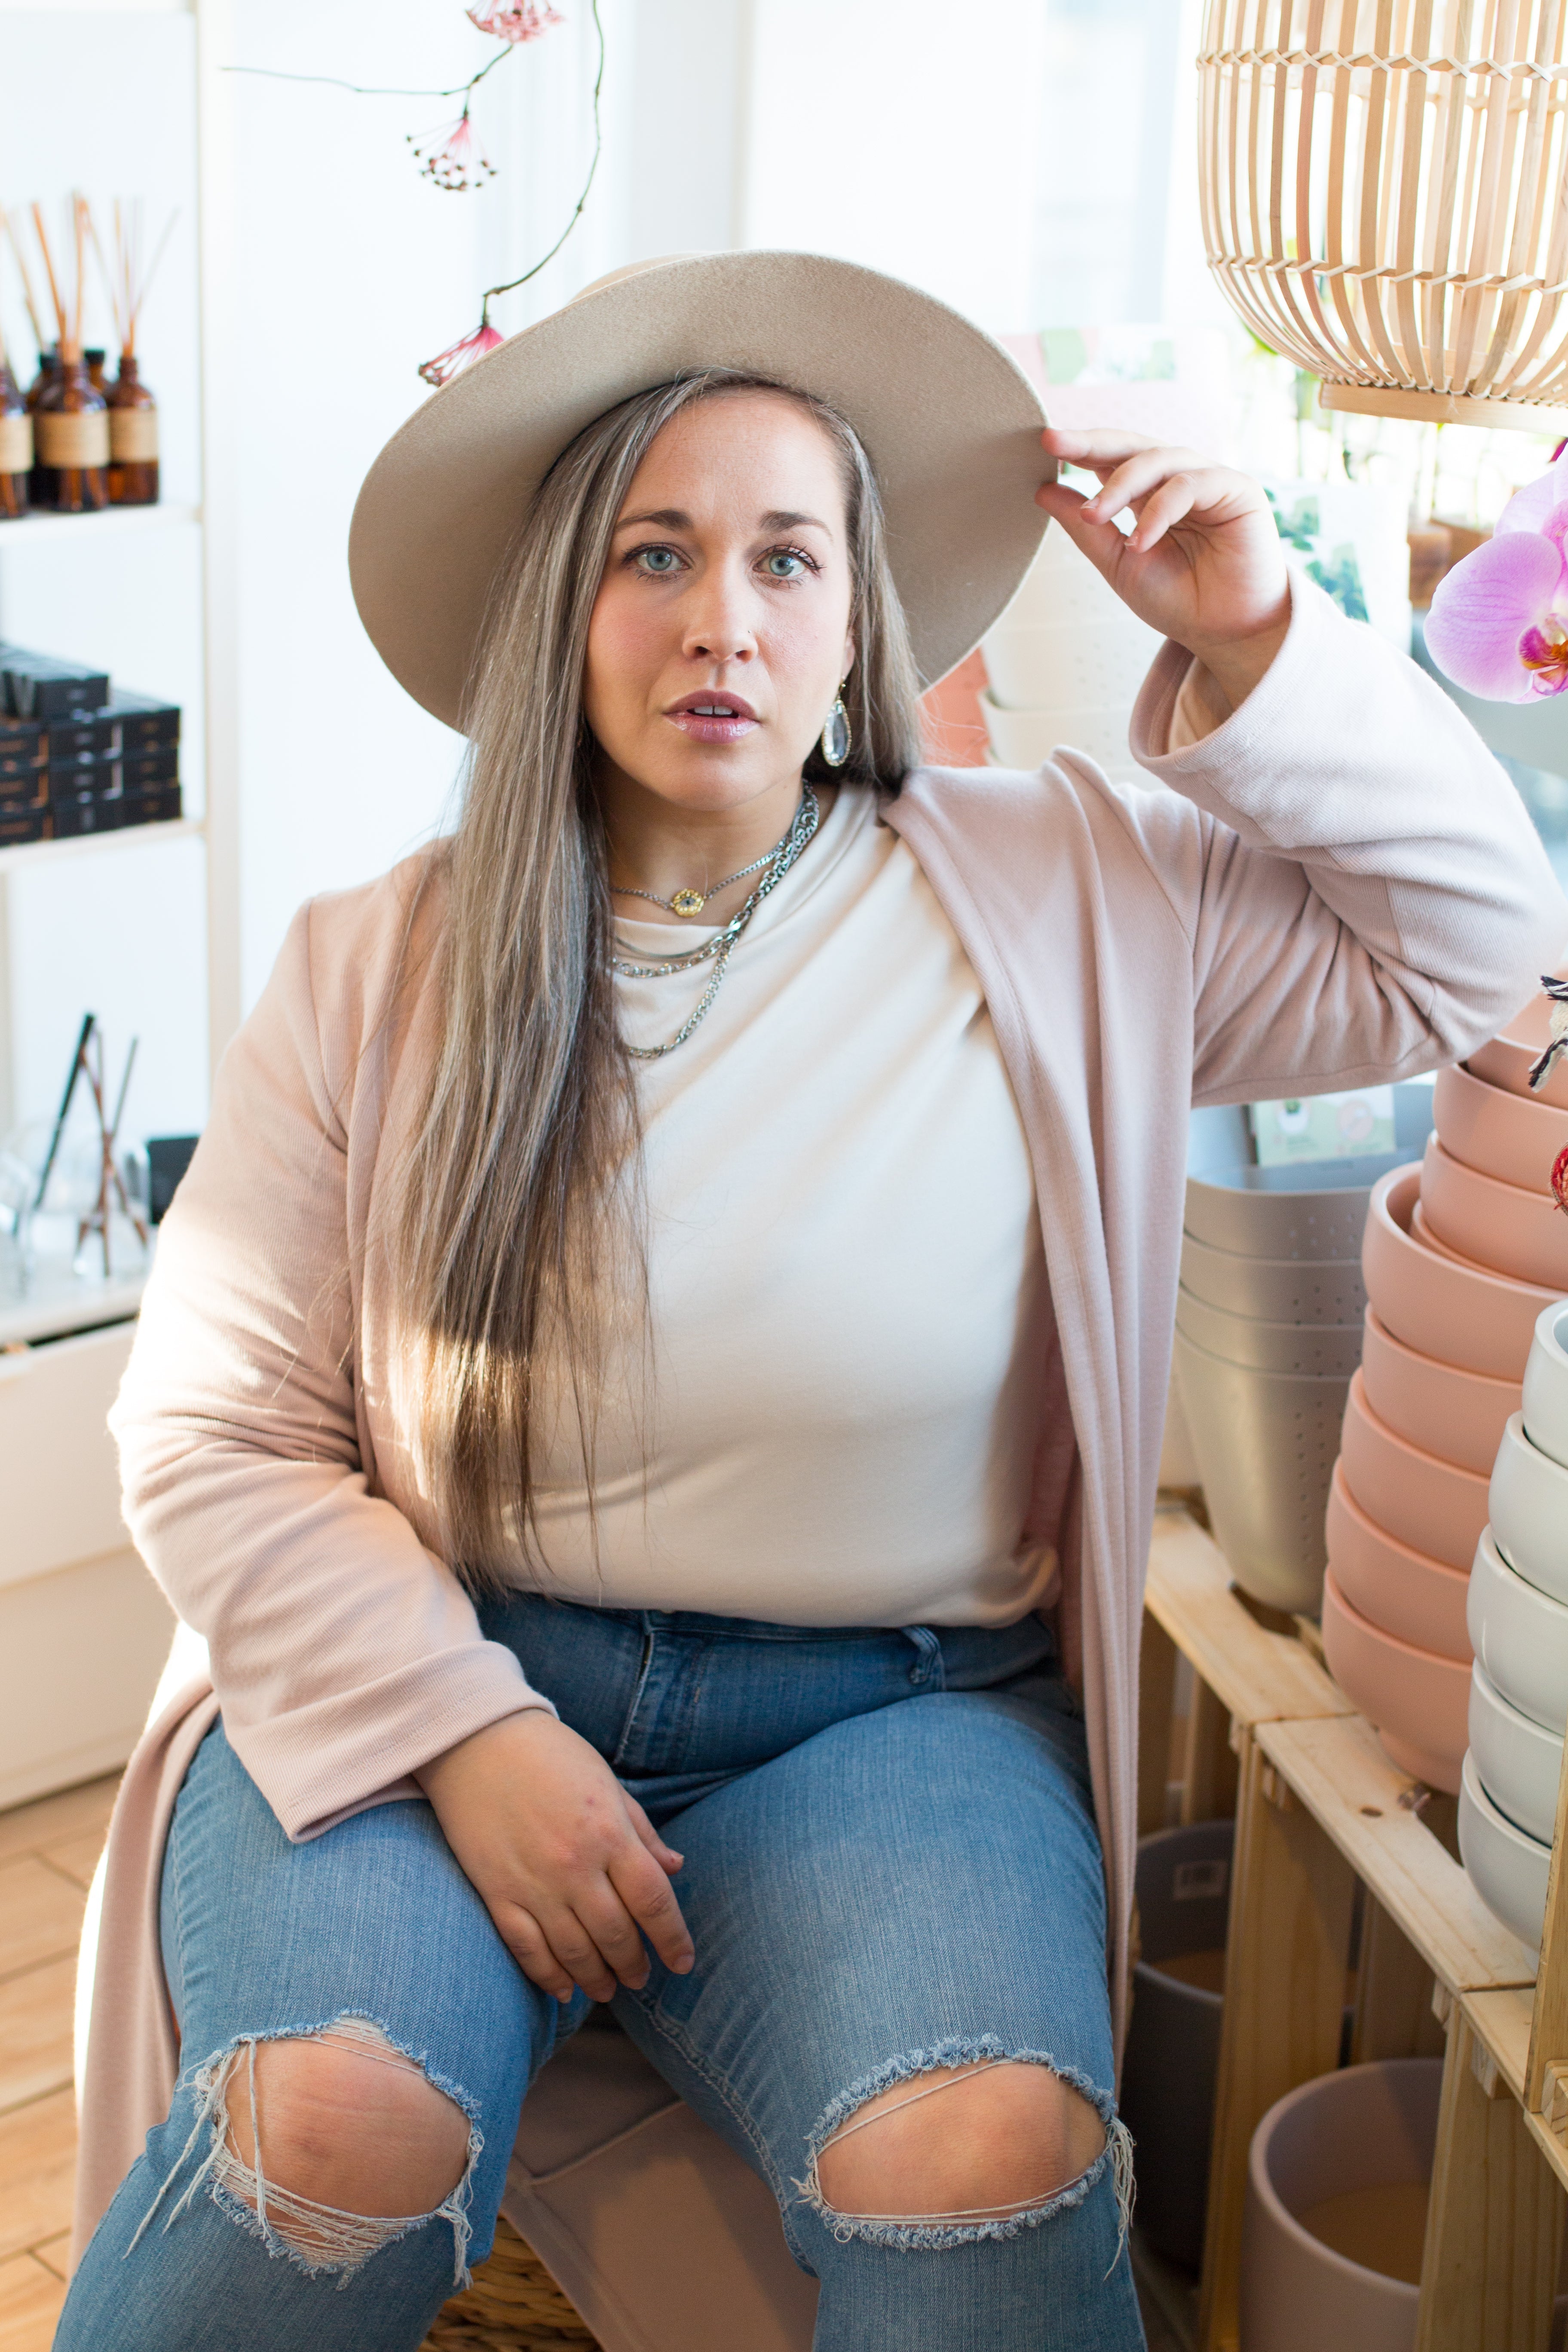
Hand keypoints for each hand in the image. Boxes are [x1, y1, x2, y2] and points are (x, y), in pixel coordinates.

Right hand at [417, 1711, 694, 2002]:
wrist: (476, 1741)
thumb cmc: (551, 1755)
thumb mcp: (608, 1784)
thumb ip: (642, 1831)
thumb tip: (676, 1868)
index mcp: (610, 1832)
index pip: (654, 1901)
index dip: (673, 1938)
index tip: (683, 1962)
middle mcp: (576, 1865)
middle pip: (617, 1934)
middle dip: (634, 1964)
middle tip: (642, 1979)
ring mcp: (534, 1883)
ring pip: (574, 1951)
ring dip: (596, 1978)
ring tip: (608, 1990)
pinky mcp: (497, 1893)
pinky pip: (527, 1949)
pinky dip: (547, 1976)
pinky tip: (563, 1990)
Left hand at [1036, 428, 1290, 708]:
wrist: (1226, 634)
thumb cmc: (1179, 601)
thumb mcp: (1118, 564)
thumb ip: (1085, 528)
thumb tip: (1044, 490)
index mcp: (1149, 495)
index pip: (1111, 460)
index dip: (1080, 448)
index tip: (1045, 443)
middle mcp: (1179, 480)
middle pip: (1132, 446)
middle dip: (1092, 443)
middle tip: (1056, 443)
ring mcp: (1209, 481)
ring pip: (1159, 460)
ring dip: (1120, 486)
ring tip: (1094, 516)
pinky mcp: (1238, 489)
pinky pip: (1190, 485)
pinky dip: (1159, 511)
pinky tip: (1141, 542)